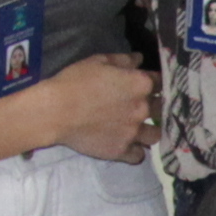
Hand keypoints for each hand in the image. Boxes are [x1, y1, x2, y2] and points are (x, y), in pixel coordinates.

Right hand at [32, 54, 158, 165]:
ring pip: (154, 135)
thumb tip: (140, 59)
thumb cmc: (75, 81)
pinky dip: (135, 152)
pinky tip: (127, 146)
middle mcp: (142, 109)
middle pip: (161, 109)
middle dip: (155, 107)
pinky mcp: (121, 150)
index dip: (154, 83)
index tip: (149, 84)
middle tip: (142, 107)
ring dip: (149, 131)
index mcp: (140, 84)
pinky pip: (138, 156)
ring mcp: (133, 132)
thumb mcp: (99, 61)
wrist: (55, 111)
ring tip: (138, 129)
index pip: (159, 82)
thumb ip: (123, 60)